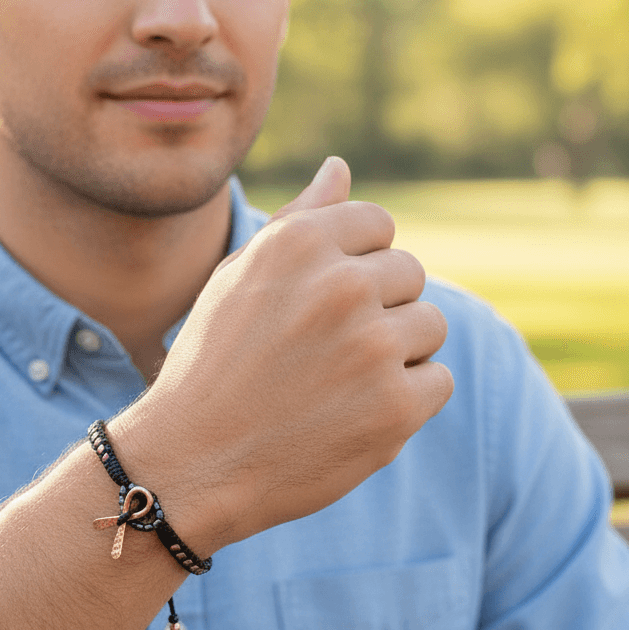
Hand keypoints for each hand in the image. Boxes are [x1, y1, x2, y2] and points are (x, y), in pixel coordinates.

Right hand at [109, 156, 453, 552]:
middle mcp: (339, 285)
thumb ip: (298, 220)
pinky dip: (405, 401)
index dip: (354, 267)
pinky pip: (437, 381)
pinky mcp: (395, 408)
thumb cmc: (213, 365)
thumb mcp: (239, 279)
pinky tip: (351, 415)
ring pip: (430, 326)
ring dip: (396, 353)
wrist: (191, 462)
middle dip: (377, 308)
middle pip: (409, 274)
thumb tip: (340, 167)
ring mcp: (372, 348)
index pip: (378, 226)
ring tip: (337, 384)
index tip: (319, 307)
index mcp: (299, 243)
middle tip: (322, 353)